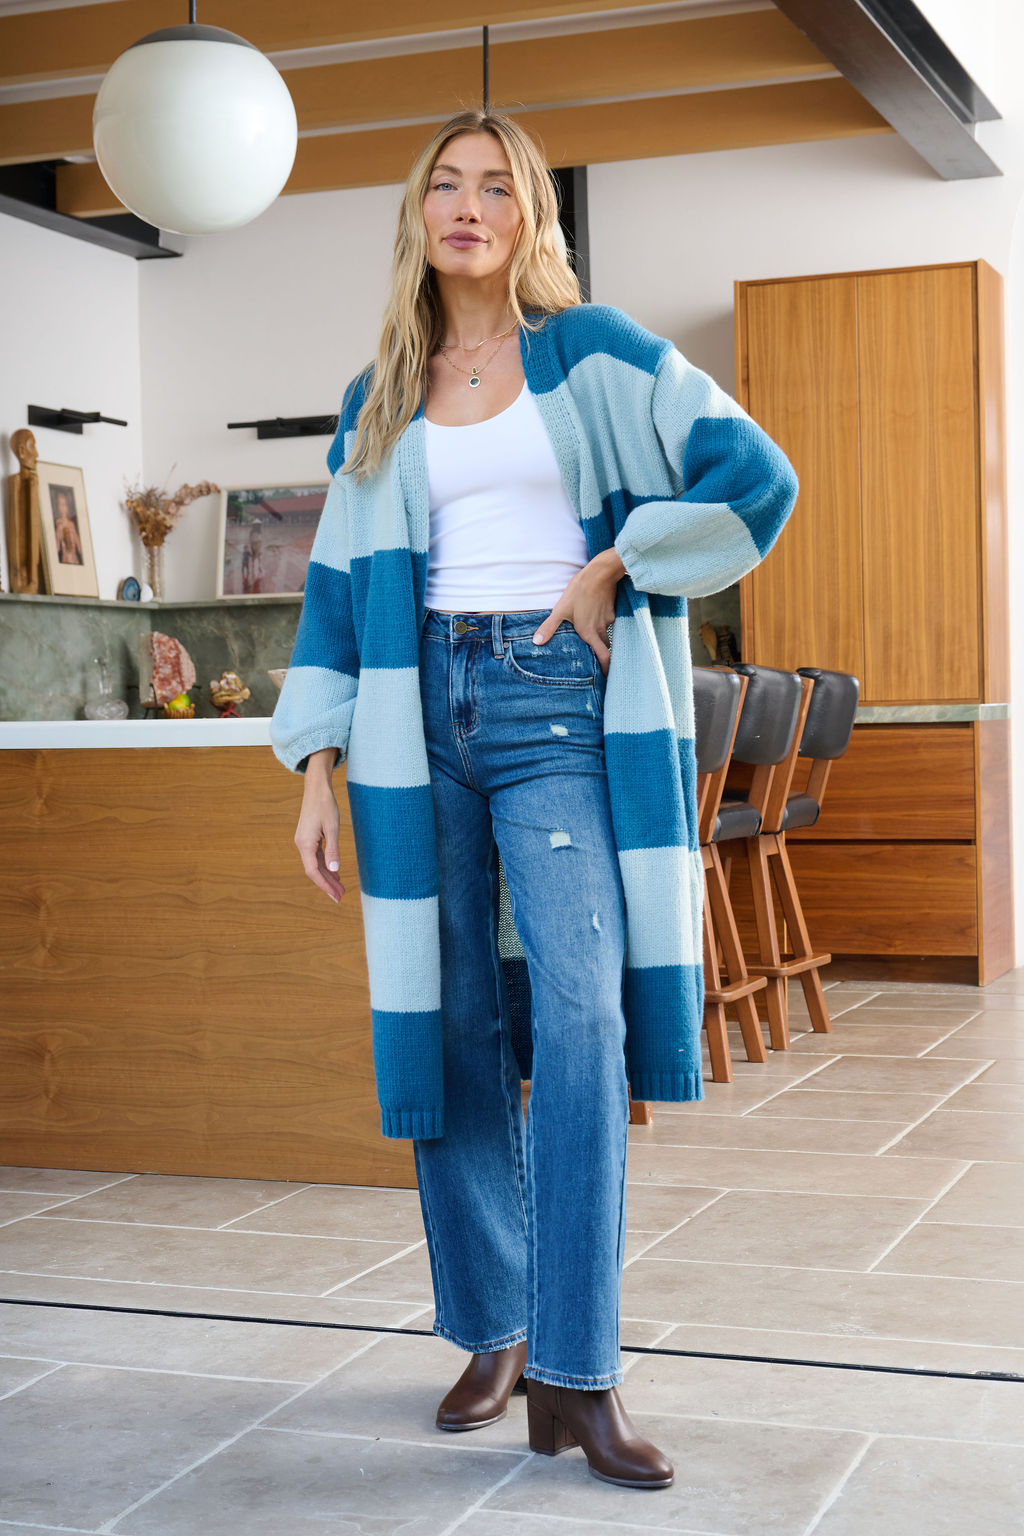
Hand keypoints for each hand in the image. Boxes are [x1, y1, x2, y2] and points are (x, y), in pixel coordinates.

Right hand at [295, 749, 344, 903]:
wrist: (316, 789)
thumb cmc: (325, 805)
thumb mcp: (333, 828)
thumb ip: (333, 849)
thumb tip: (334, 870)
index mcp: (305, 844)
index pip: (313, 871)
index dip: (324, 885)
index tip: (335, 895)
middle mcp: (301, 844)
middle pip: (314, 870)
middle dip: (327, 884)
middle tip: (340, 897)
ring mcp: (304, 841)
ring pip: (315, 864)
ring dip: (327, 876)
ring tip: (340, 888)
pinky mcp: (308, 838)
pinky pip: (316, 857)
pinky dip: (325, 866)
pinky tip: (334, 872)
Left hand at [531, 548, 625, 675]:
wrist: (601, 573)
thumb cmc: (579, 591)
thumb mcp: (560, 609)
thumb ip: (549, 627)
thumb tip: (536, 643)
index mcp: (589, 634)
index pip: (603, 658)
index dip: (606, 669)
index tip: (606, 678)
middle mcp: (600, 630)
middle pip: (605, 649)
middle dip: (604, 658)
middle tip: (599, 664)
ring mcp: (608, 620)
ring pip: (607, 635)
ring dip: (601, 641)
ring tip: (593, 642)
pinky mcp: (612, 610)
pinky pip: (608, 622)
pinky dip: (602, 624)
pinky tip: (594, 618)